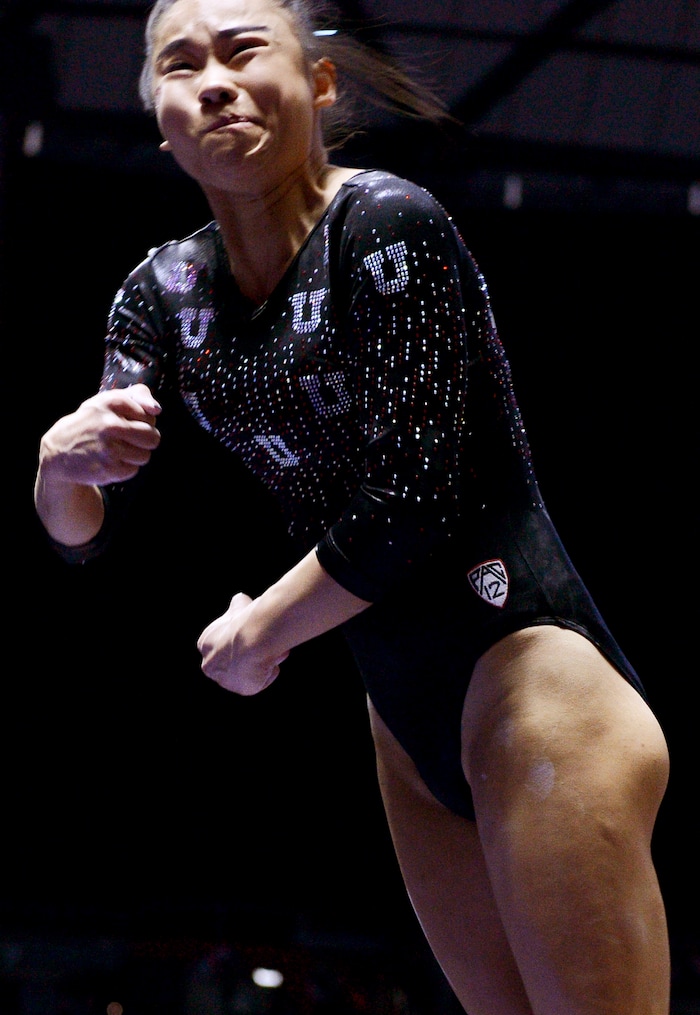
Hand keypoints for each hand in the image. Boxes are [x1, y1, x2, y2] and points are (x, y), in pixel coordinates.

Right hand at [39, 383, 161, 486]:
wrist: (59, 452)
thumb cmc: (93, 423)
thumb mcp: (109, 400)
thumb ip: (139, 395)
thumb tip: (157, 409)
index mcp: (112, 402)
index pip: (150, 416)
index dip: (141, 422)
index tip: (123, 422)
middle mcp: (109, 424)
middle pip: (153, 437)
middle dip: (144, 441)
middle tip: (126, 439)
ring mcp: (108, 448)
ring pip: (145, 456)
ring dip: (134, 455)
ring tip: (115, 450)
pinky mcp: (107, 469)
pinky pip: (133, 470)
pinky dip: (124, 468)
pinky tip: (108, 461)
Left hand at [197, 592, 289, 694]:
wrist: (252, 638)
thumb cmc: (246, 619)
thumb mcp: (241, 604)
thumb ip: (238, 605)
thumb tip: (241, 598)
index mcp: (206, 644)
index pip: (222, 645)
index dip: (241, 639)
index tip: (255, 633)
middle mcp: (210, 665)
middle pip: (236, 660)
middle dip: (253, 654)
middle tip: (269, 643)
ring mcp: (225, 681)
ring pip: (249, 671)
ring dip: (262, 662)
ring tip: (274, 651)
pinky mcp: (242, 690)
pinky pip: (260, 682)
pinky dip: (268, 673)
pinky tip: (270, 663)